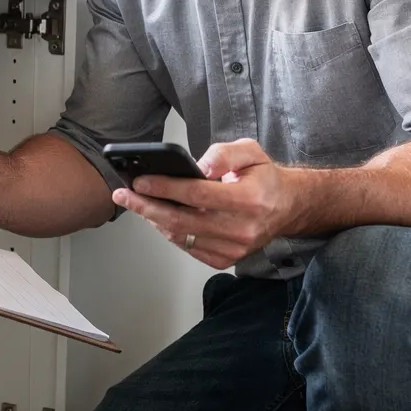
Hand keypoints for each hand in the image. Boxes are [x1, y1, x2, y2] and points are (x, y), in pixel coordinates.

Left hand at [111, 138, 304, 269]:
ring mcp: (234, 248)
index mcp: (248, 200)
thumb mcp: (250, 152)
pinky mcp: (227, 259)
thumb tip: (199, 166)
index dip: (164, 187)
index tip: (140, 181)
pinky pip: (189, 247)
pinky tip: (159, 218)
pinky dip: (171, 232)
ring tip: (137, 203)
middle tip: (124, 195)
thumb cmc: (264, 177)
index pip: (196, 194)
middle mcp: (241, 229)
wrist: (287, 207)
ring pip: (182, 236)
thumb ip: (223, 154)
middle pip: (182, 220)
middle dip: (147, 207)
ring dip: (154, 220)